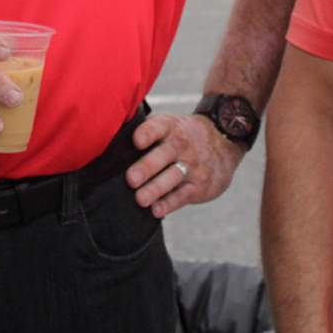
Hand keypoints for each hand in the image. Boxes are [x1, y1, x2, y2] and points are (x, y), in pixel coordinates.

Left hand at [126, 111, 244, 217]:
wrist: (224, 140)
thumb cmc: (182, 135)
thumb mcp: (169, 123)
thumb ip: (145, 130)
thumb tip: (108, 139)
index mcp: (171, 127)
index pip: (159, 126)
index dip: (148, 133)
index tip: (136, 141)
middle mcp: (182, 145)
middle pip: (165, 154)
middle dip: (147, 167)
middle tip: (131, 178)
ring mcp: (192, 165)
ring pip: (173, 176)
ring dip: (156, 188)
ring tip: (140, 199)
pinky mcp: (199, 185)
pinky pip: (183, 195)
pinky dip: (169, 203)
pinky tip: (156, 210)